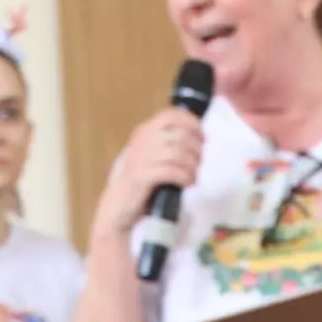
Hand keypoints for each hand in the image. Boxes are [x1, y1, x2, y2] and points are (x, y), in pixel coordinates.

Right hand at [93, 107, 204, 246]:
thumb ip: (168, 144)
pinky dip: (185, 177)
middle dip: (196, 148)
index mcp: (144, 132)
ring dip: (192, 165)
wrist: (119, 206)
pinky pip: (171, 171)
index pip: (170, 115)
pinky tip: (189, 183)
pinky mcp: (142, 176)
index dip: (191, 122)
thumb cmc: (141, 182)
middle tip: (199, 162)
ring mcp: (140, 158)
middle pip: (179, 134)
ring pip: (178, 153)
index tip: (203, 137)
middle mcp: (141, 141)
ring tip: (194, 175)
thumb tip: (199, 139)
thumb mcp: (153, 156)